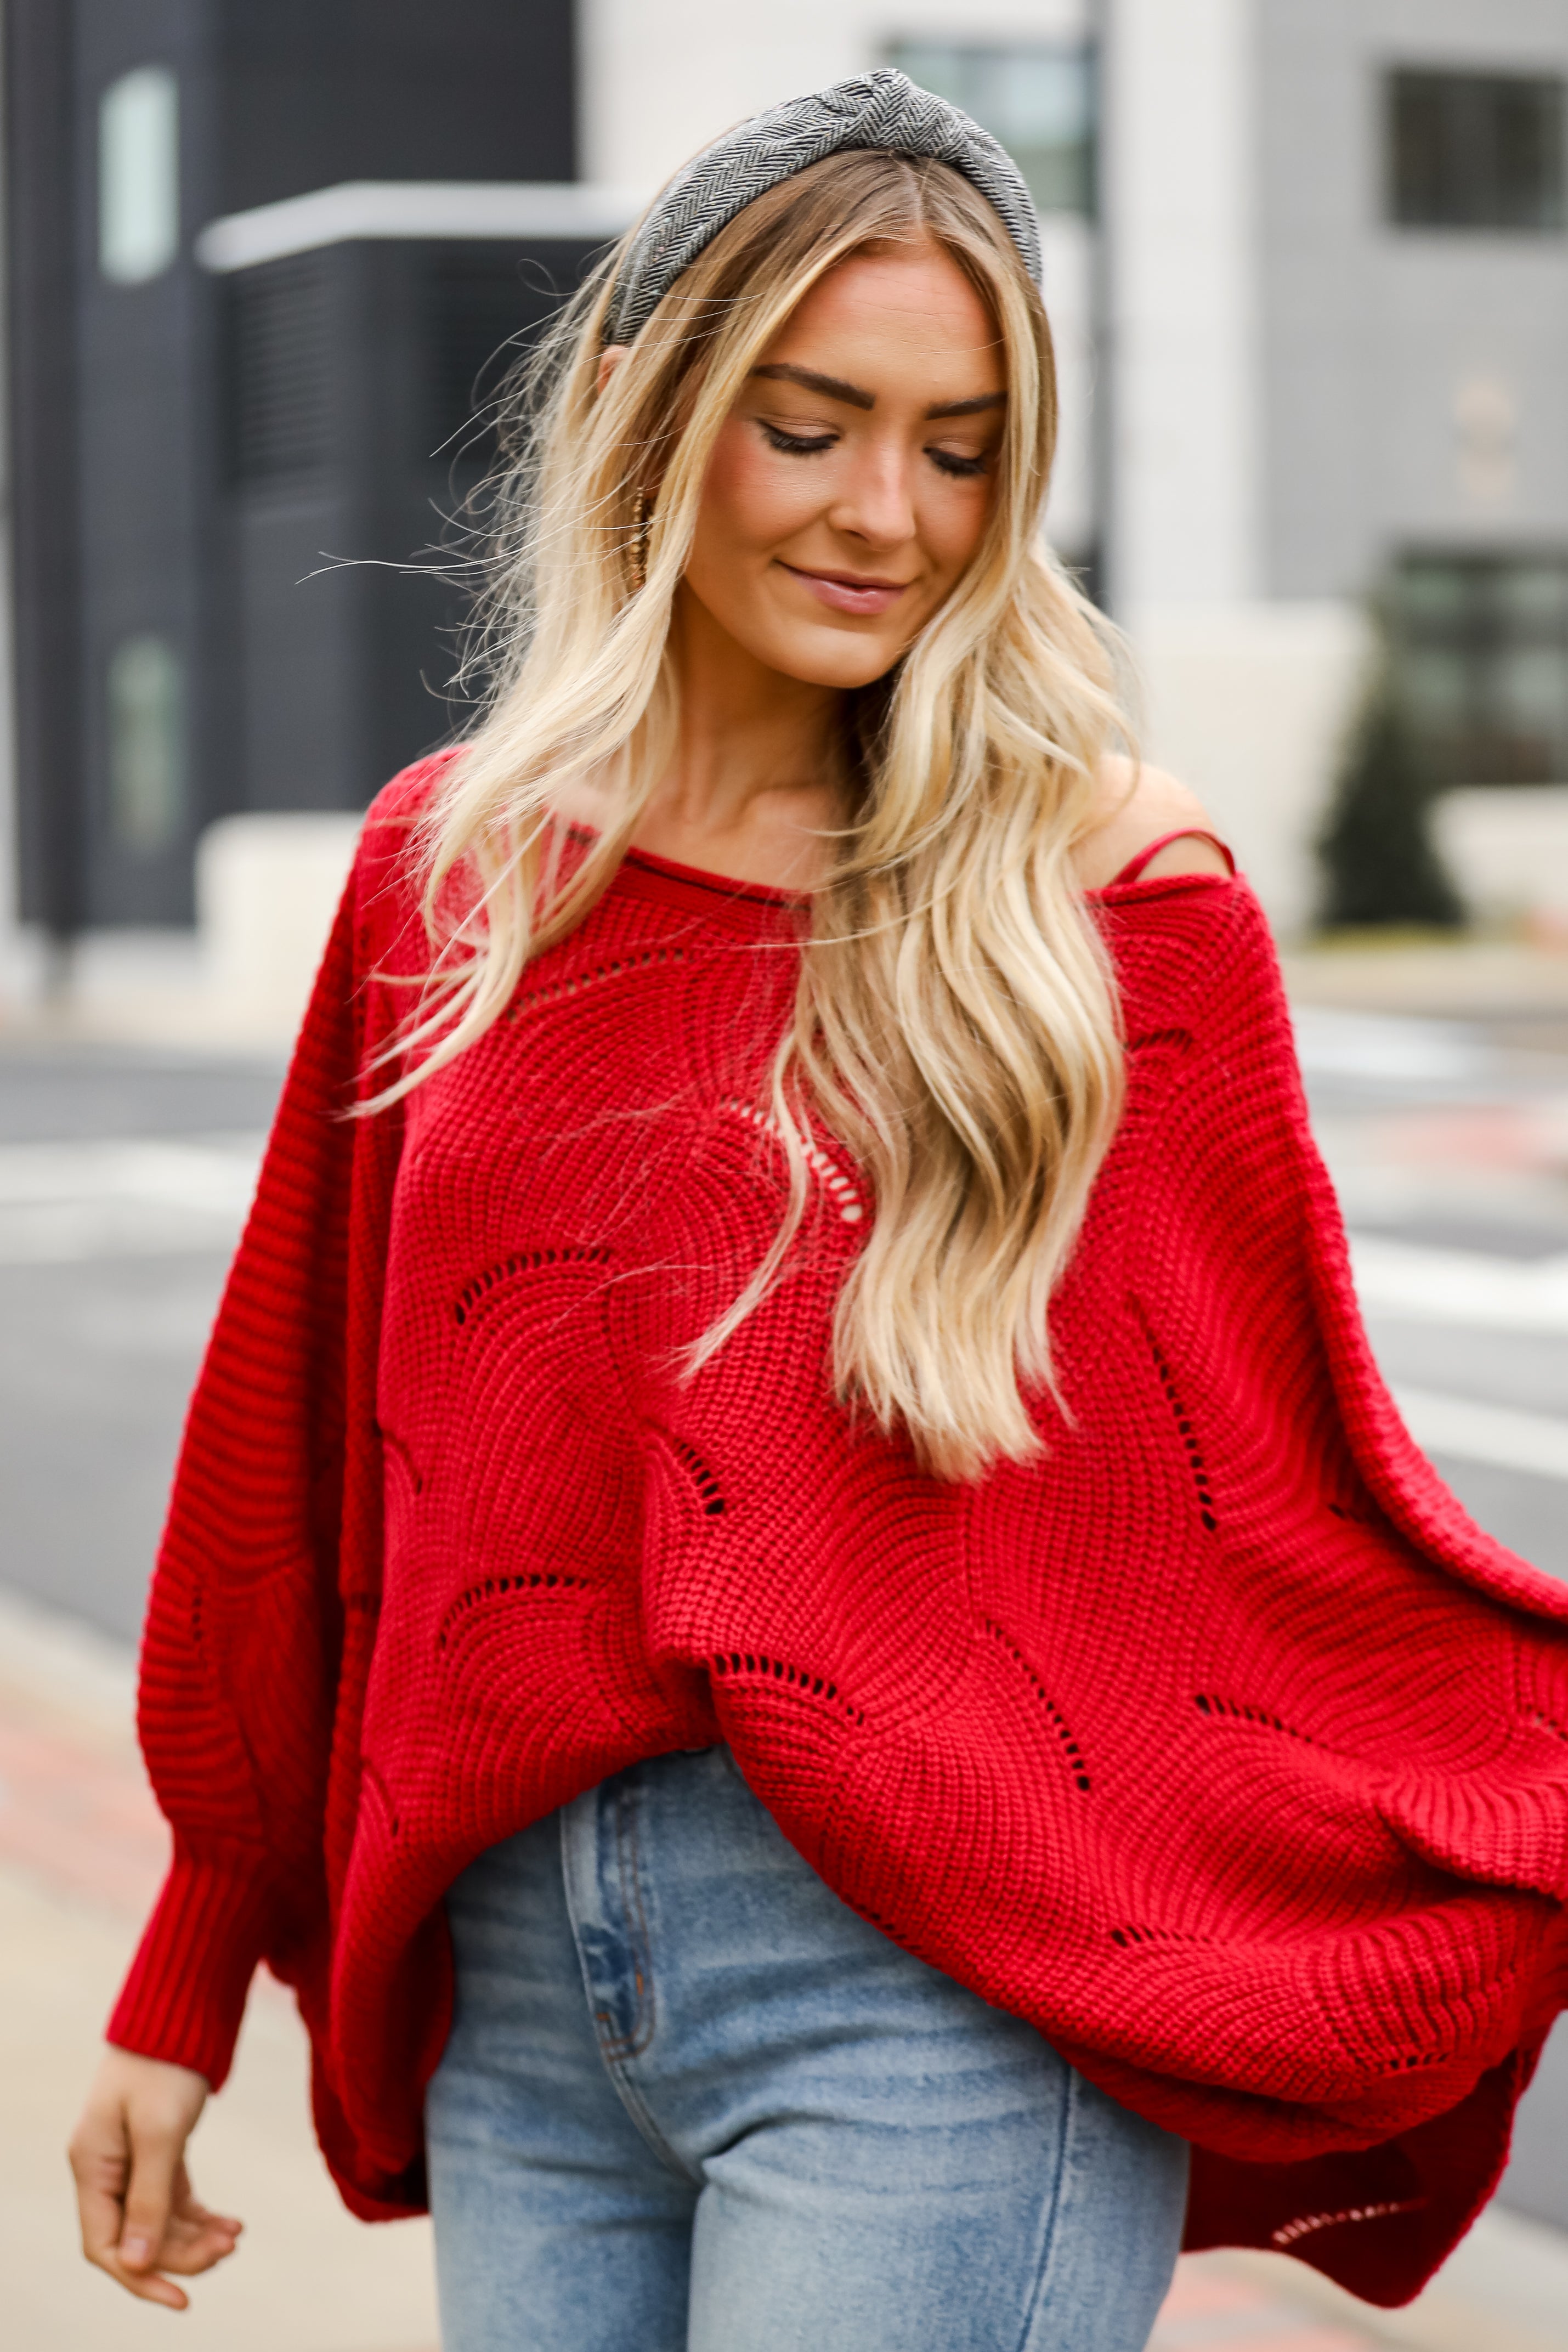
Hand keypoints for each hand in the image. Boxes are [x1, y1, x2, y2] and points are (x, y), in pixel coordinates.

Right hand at [69, 2046, 242, 2307]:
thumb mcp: (161, 2133)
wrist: (181, 2011)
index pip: (105, 2245)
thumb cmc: (165, 2064)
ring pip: (158, 2221)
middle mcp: (105, 2168)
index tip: (182, 2299)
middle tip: (228, 2247)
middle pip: (137, 2237)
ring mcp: (130, 2160)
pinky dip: (199, 2215)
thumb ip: (149, 2199)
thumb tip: (137, 2264)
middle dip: (180, 2251)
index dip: (141, 2277)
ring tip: (235, 2234)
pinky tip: (230, 2222)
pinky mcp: (156, 2150)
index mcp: (92, 2166)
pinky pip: (173, 2199)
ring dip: (194, 2235)